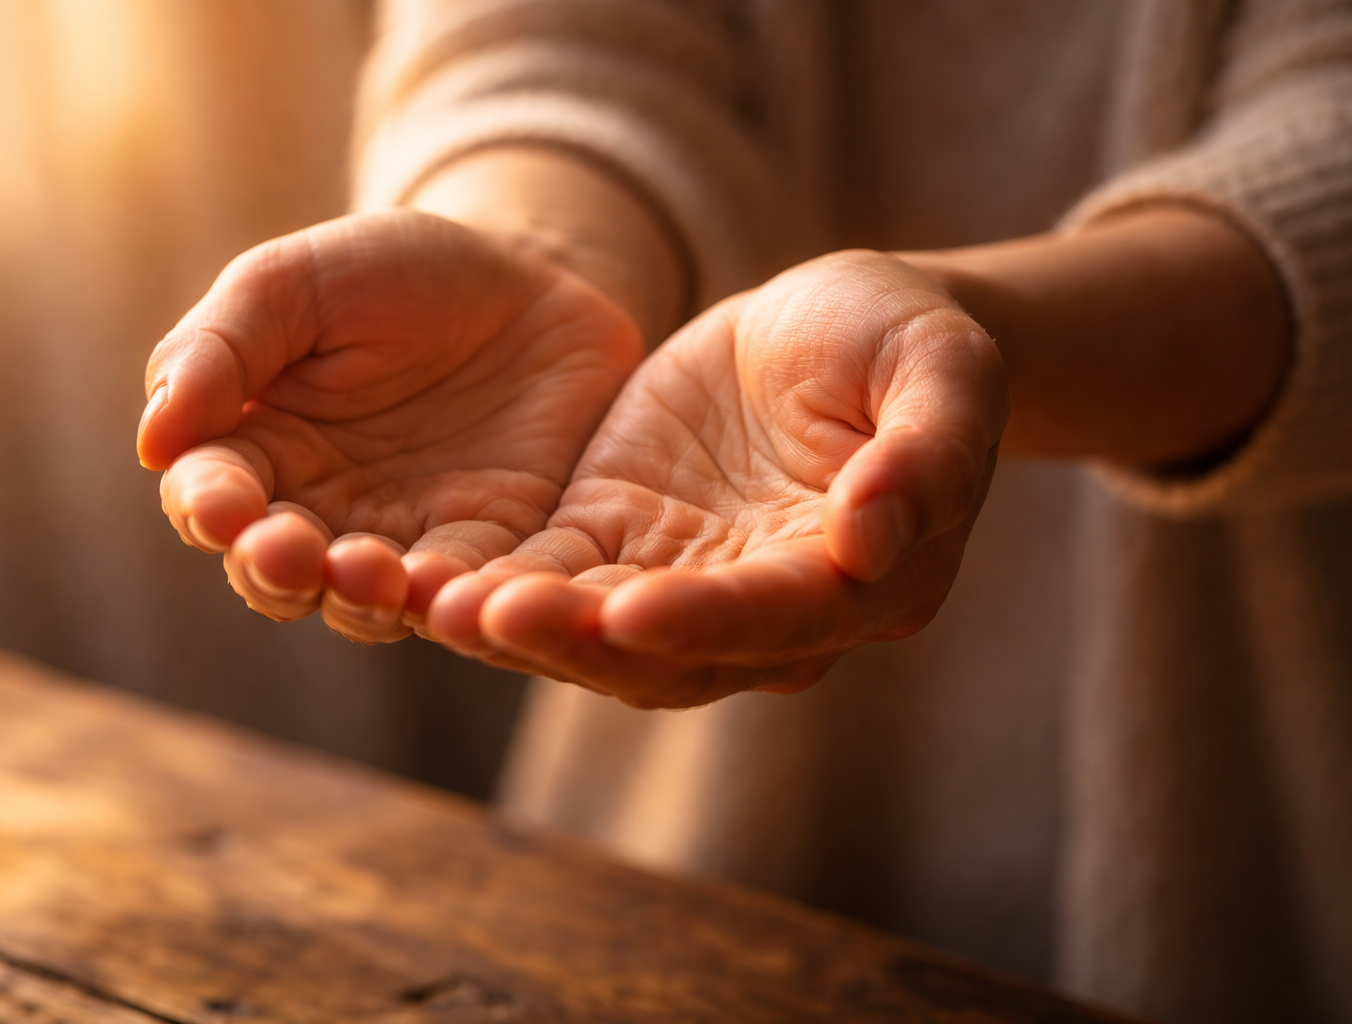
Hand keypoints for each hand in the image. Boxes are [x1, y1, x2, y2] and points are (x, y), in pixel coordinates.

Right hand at [137, 210, 640, 641]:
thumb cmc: (394, 273)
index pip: (212, 498)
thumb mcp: (297, 283)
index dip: (210, 508)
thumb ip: (220, 348)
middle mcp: (322, 513)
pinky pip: (466, 593)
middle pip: (278, 572)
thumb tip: (153, 440)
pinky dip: (455, 603)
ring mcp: (405, 541)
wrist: (531, 281)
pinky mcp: (489, 549)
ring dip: (361, 600)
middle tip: (288, 556)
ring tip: (370, 577)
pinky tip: (455, 594)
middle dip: (276, 570)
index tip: (220, 508)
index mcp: (258, 450)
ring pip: (365, 602)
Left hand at [422, 251, 1007, 706]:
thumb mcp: (940, 369)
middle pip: (668, 655)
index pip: (778, 618)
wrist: (835, 326)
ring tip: (435, 605)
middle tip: (494, 619)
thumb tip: (870, 540)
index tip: (629, 609)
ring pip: (595, 634)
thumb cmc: (900, 340)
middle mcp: (764, 612)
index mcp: (859, 585)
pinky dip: (493, 589)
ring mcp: (683, 581)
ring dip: (518, 630)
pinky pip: (550, 577)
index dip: (706, 620)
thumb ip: (926, 452)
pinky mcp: (616, 540)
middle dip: (579, 642)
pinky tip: (423, 578)